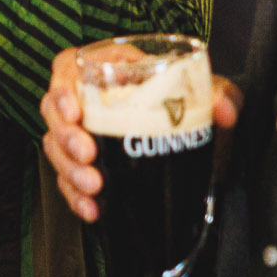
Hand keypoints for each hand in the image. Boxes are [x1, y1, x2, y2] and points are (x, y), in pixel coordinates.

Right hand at [40, 49, 240, 222]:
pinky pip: (67, 179)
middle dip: (66, 137)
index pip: (68, 68)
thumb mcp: (207, 93)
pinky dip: (75, 196)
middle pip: (54, 112)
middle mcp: (89, 100)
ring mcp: (84, 133)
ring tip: (94, 186)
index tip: (75, 111)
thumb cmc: (189, 103)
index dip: (62, 88)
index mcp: (109, 70)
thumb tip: (223, 110)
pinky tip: (92, 208)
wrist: (194, 137)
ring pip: (55, 147)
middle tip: (88, 155)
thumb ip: (220, 95)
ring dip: (69, 169)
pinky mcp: (86, 164)